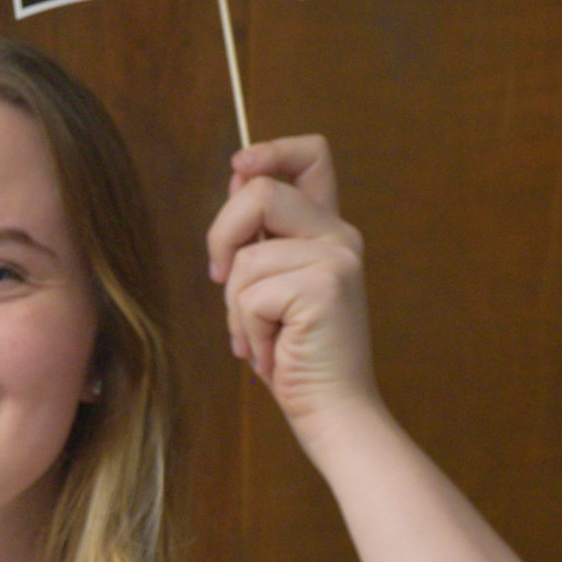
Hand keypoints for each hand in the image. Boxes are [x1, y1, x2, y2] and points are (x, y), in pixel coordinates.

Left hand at [203, 135, 381, 435]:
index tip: (239, 166)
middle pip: (258, 192)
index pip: (312, 155)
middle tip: (222, 282)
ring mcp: (336, 258)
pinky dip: (247, 331)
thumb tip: (238, 176)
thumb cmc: (296, 357)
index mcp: (328, 230)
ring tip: (263, 338)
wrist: (332, 412)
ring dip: (235, 308)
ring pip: (245, 257)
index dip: (272, 149)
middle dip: (221, 238)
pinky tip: (273, 353)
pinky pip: (249, 294)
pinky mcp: (324, 286)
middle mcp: (340, 235)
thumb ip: (259, 235)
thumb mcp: (269, 287)